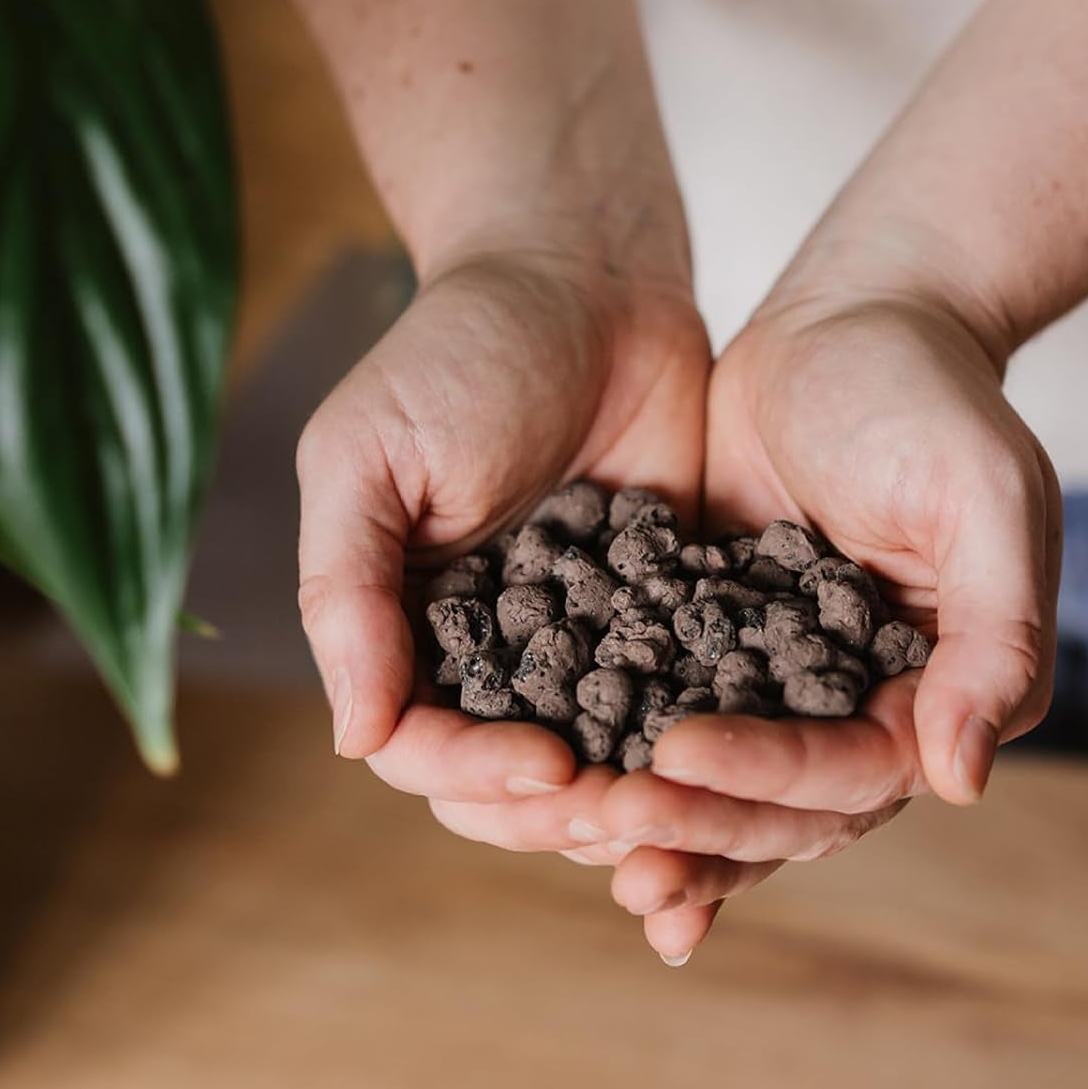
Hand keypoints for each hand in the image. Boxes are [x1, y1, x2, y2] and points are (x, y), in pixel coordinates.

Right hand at [296, 224, 709, 798]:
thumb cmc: (458, 351)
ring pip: (593, 763)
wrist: (587, 277)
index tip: (548, 767)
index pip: (419, 748)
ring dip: (632, 796)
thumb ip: (346, 593)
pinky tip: (741, 757)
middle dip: (557, 810)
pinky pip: (675, 702)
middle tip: (629, 808)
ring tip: (688, 801)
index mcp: (405, 628)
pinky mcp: (663, 616)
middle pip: (505, 783)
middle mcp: (487, 653)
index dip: (474, 775)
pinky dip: (697, 742)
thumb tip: (350, 739)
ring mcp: (580, 641)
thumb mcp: (369, 458)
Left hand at [622, 282, 1060, 935]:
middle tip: (609, 823)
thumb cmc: (929, 399)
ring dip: (656, 822)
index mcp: (931, 694)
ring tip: (573, 834)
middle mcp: (857, 710)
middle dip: (696, 821)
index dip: (765, 776)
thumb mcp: (982, 501)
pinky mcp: (710, 648)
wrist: (849, 325)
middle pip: (778, 806)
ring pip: (719, 785)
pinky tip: (560, 794)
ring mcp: (778, 686)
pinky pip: (665, 718)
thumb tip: (961, 780)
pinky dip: (622, 761)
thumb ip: (995, 636)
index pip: (850, 774)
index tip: (675, 754)